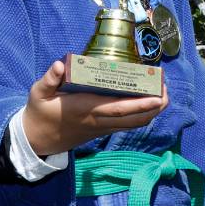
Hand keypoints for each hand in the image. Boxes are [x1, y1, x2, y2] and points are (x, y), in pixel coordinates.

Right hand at [22, 60, 167, 155]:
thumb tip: (60, 65)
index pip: (119, 109)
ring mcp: (103, 127)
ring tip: (161, 93)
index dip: (140, 104)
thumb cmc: (40, 113)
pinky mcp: (104, 130)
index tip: (158, 96)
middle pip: (135, 119)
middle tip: (166, 89)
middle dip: (155, 106)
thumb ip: (49, 79)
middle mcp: (99, 120)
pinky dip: (143, 115)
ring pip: (135, 124)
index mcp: (86, 109)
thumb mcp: (38, 94)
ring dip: (152, 111)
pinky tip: (148, 101)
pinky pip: (129, 125)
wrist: (38, 140)